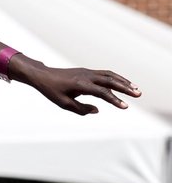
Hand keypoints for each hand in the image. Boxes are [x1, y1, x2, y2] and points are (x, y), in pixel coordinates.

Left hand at [20, 63, 139, 115]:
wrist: (43, 75)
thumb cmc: (51, 90)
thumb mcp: (63, 103)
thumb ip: (81, 109)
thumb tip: (97, 110)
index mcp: (80, 84)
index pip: (102, 92)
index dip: (114, 100)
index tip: (125, 107)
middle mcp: (86, 76)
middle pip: (110, 81)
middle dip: (125, 87)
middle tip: (138, 94)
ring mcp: (88, 72)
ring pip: (110, 75)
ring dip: (123, 81)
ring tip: (135, 89)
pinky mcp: (87, 72)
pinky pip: (105, 74)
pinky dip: (116, 78)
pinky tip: (123, 84)